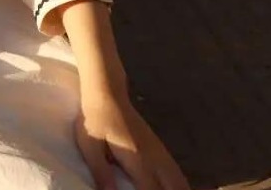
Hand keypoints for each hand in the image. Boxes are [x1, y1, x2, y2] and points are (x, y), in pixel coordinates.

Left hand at [75, 90, 189, 189]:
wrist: (107, 90)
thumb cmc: (96, 117)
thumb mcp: (91, 145)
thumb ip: (101, 172)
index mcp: (137, 160)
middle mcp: (154, 158)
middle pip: (174, 186)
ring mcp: (158, 150)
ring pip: (178, 179)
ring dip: (178, 188)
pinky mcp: (158, 146)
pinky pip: (175, 171)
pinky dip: (178, 183)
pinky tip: (174, 187)